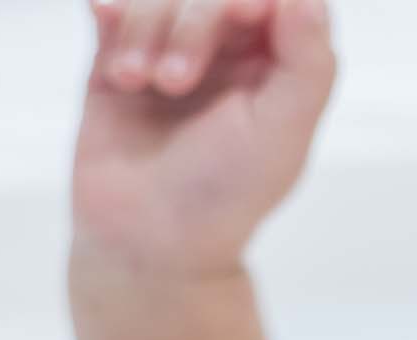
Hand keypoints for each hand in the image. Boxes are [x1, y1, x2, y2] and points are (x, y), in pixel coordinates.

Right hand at [72, 0, 337, 276]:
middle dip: (192, 21)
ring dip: (146, 27)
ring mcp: (174, 46)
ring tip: (138, 82)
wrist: (145, 238)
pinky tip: (109, 40)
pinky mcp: (120, 53)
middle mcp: (232, 47)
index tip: (240, 16)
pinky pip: (115, 4)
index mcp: (280, 63)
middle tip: (175, 81)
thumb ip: (307, 65)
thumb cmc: (224, 194)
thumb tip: (306, 0)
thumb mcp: (281, 135)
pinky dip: (112, 10)